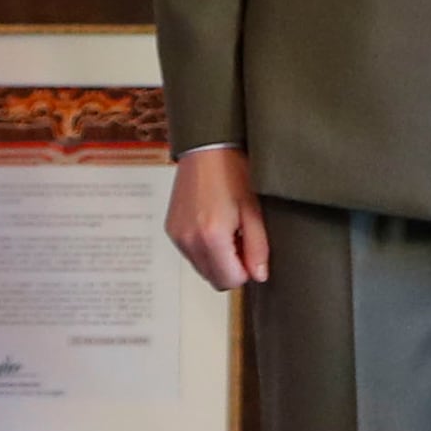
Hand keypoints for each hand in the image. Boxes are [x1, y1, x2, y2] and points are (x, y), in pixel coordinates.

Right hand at [165, 145, 269, 291]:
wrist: (206, 148)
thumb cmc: (233, 172)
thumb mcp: (254, 210)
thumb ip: (258, 248)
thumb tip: (259, 275)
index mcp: (211, 237)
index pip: (230, 281)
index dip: (246, 271)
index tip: (251, 251)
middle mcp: (189, 240)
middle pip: (214, 279)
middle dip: (231, 267)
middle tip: (242, 240)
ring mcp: (177, 235)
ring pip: (202, 268)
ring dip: (217, 259)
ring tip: (228, 230)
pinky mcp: (171, 229)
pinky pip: (191, 253)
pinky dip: (204, 248)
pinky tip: (213, 224)